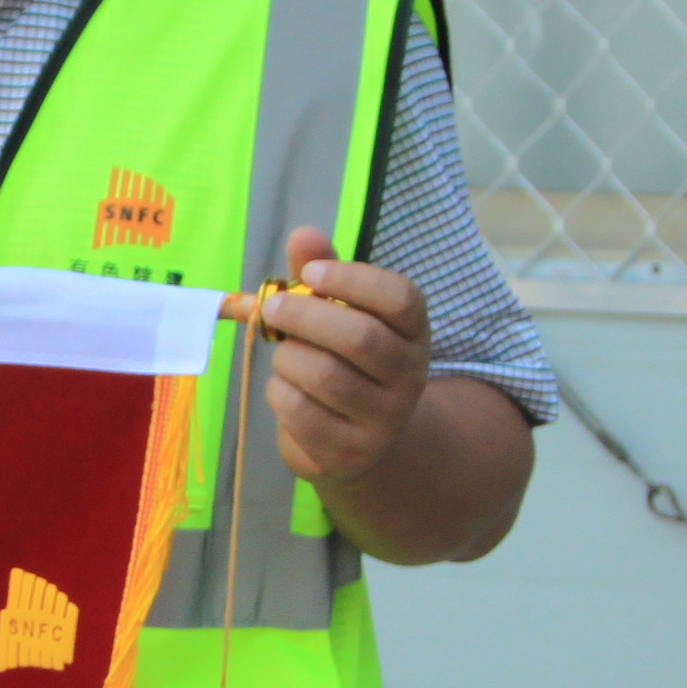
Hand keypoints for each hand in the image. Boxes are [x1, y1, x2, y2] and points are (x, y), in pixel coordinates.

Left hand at [257, 226, 430, 487]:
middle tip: (272, 306)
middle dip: (306, 316)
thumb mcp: (339, 313)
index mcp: (414, 332)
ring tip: (284, 354)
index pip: (400, 298)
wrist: (357, 443)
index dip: (352, 279)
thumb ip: (323, 273)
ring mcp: (383, 419)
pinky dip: (280, 392)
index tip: (310, 274)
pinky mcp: (349, 452)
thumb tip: (303, 235)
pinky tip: (284, 388)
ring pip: (325, 376)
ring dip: (289, 357)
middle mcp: (410, 376)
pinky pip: (302, 412)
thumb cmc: (344, 361)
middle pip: (360, 338)